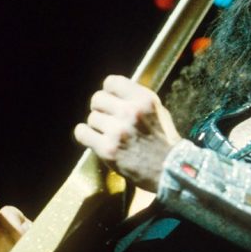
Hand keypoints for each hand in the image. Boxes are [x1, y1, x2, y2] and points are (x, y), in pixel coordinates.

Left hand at [74, 75, 181, 191]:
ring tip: (108, 134)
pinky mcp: (107, 149)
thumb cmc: (164, 141)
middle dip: (101, 108)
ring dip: (97, 126)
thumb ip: (137, 100)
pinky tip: (94, 139)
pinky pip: (82, 133)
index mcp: (144, 99)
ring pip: (91, 118)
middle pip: (97, 98)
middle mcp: (130, 111)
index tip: (112, 100)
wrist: (169, 169)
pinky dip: (86, 136)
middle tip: (107, 118)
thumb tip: (115, 95)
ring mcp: (117, 131)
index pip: (111, 82)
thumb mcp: (158, 111)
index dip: (109, 92)